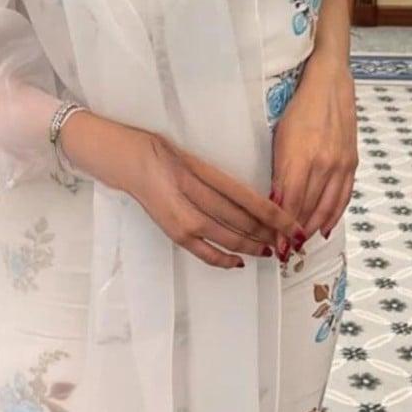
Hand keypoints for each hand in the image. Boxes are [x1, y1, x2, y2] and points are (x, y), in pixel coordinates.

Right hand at [60, 111, 305, 268]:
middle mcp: (189, 191)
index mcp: (198, 168)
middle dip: (268, 234)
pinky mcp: (169, 228)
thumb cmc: (157, 149)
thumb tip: (252, 200)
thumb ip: (217, 176)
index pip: (245, 196)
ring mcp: (178, 213)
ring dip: (250, 246)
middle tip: (290, 241)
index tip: (292, 223)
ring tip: (271, 252)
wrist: (119, 157)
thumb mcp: (191, 154)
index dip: (272, 213)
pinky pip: (200, 249)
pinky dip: (222, 258)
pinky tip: (239, 262)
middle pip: (238, 219)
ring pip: (223, 235)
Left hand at [271, 53, 357, 252]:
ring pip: (326, 208)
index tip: (274, 246)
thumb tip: (271, 202)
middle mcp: (322, 163)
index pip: (288, 204)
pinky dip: (333, 216)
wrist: (329, 82)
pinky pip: (343, 197)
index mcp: (299, 156)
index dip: (281, 228)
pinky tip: (324, 229)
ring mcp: (340, 163)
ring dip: (313, 229)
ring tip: (300, 244)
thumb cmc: (296, 105)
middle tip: (283, 253)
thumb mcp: (277, 136)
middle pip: (307, 210)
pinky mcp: (351, 161)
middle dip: (294, 235)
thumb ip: (277, 170)